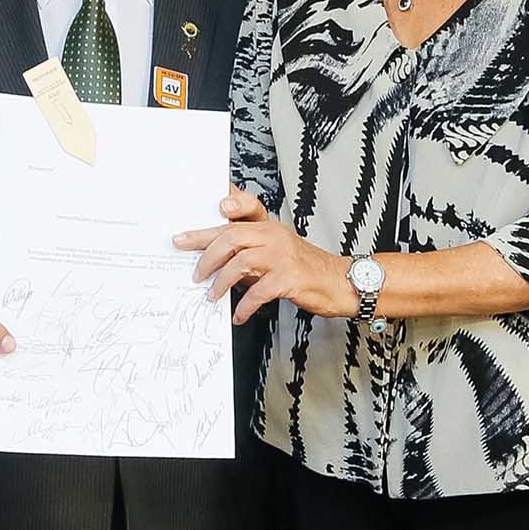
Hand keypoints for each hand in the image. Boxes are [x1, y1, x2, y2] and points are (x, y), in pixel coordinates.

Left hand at [173, 187, 351, 323]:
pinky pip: (259, 291)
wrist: (338, 282)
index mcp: (268, 227)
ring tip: (212, 295)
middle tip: (195, 273)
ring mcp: (282, 257)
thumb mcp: (274, 250)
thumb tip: (212, 258)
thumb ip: (247, 249)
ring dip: (221, 282)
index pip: (238, 215)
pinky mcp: (289, 279)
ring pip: (241, 262)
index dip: (212, 222)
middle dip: (206, 256)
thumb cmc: (303, 268)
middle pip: (232, 237)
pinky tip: (239, 314)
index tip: (190, 232)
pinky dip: (245, 306)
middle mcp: (274, 237)